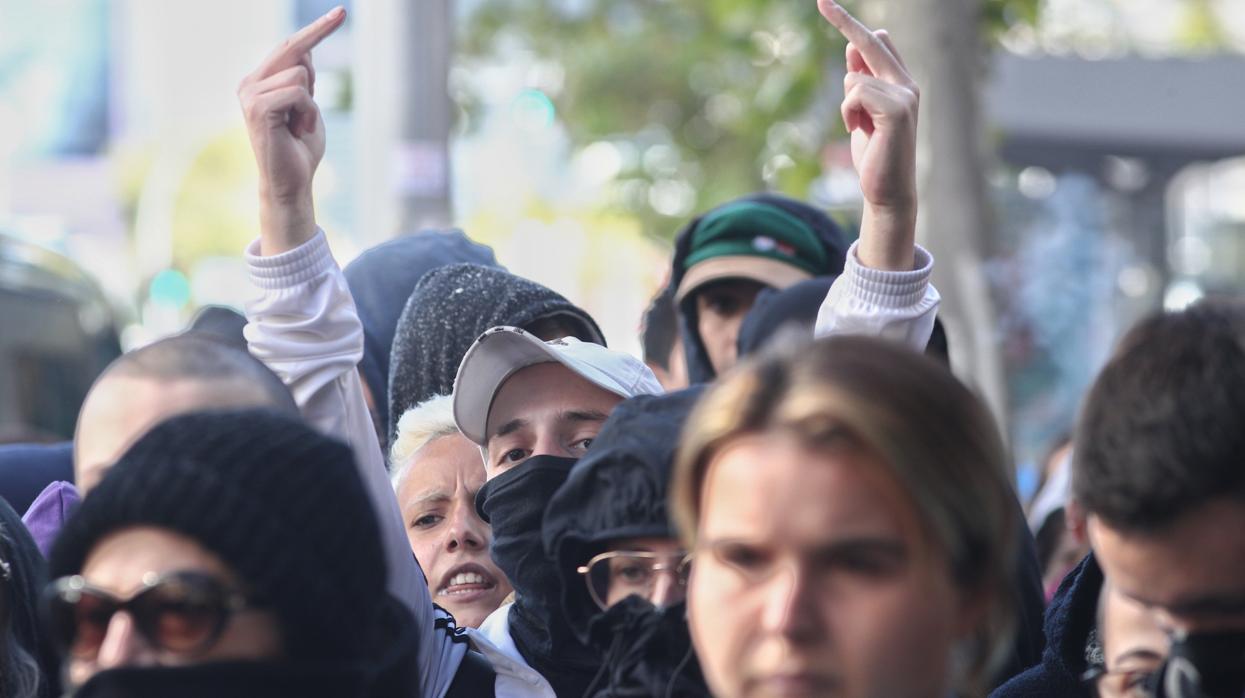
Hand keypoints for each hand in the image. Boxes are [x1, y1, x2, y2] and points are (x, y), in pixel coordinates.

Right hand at [237, 6, 345, 254]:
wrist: (291, 183)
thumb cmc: (300, 149)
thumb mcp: (308, 109)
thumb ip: (304, 82)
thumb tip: (303, 51)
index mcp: (260, 82)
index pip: (290, 48)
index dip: (316, 29)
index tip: (341, 11)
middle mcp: (250, 83)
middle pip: (293, 48)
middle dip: (319, 32)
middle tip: (341, 17)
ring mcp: (250, 94)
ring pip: (300, 73)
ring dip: (311, 104)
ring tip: (300, 126)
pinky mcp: (257, 107)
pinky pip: (298, 92)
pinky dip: (307, 113)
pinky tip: (297, 131)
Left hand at [817, 0, 917, 270]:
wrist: (886, 190)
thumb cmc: (874, 154)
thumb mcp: (862, 113)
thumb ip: (860, 81)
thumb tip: (853, 44)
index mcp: (899, 83)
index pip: (876, 44)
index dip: (851, 25)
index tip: (826, 4)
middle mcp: (907, 83)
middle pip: (870, 43)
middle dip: (844, 22)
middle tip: (822, 0)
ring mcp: (905, 94)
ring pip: (854, 78)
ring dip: (846, 106)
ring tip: (859, 129)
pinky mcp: (897, 109)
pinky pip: (855, 92)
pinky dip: (849, 113)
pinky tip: (860, 131)